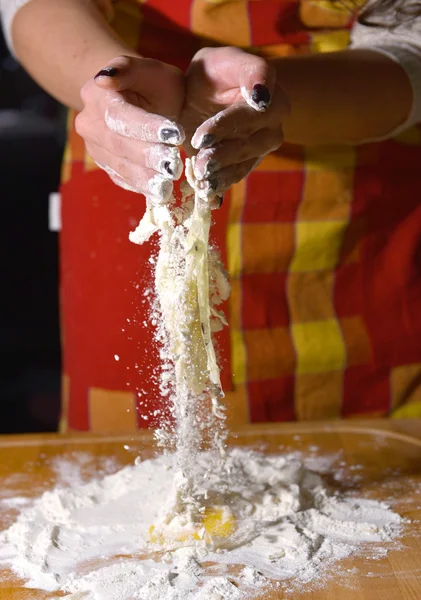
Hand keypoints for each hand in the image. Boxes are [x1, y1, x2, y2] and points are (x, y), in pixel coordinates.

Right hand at [75, 55, 184, 202]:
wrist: (138, 100)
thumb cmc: (151, 83)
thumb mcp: (149, 69)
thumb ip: (129, 69)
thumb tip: (104, 78)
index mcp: (98, 96)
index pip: (121, 116)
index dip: (147, 127)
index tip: (176, 135)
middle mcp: (89, 124)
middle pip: (119, 145)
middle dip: (149, 157)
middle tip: (174, 168)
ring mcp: (95, 148)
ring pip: (120, 167)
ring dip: (145, 179)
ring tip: (168, 188)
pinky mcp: (105, 165)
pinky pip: (122, 179)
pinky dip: (141, 187)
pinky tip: (159, 194)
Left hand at [181, 47, 289, 198]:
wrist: (204, 97)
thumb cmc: (213, 74)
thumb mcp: (222, 60)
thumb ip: (248, 70)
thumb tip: (262, 95)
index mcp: (272, 96)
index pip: (252, 112)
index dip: (227, 124)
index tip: (204, 136)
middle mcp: (272, 125)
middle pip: (251, 144)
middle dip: (224, 154)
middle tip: (200, 162)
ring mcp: (259, 148)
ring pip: (244, 164)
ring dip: (223, 175)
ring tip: (201, 181)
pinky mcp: (244, 164)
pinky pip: (235, 178)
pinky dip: (219, 187)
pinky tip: (206, 195)